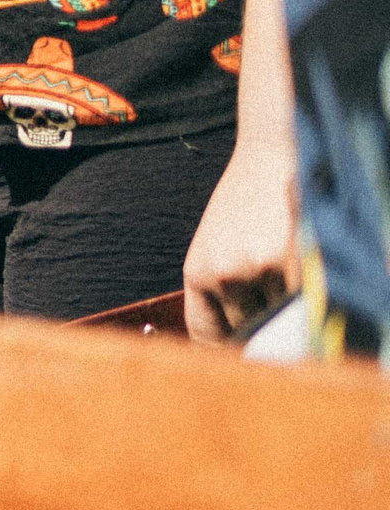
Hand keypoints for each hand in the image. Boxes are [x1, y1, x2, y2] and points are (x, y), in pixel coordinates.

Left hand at [182, 143, 298, 341]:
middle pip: (249, 328)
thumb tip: (242, 342)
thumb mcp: (218, 244)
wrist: (273, 152)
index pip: (206, 333)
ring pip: (282, 313)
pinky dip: (311, 291)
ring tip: (292, 277)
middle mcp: (224, 275)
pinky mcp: (295, 259)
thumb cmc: (247, 201)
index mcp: (198, 272)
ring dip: (290, 305)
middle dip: (263, 326)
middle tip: (277, 317)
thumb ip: (224, 287)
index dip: (225, 349)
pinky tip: (309, 271)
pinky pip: (307, 296)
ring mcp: (260, 269)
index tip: (240, 357)